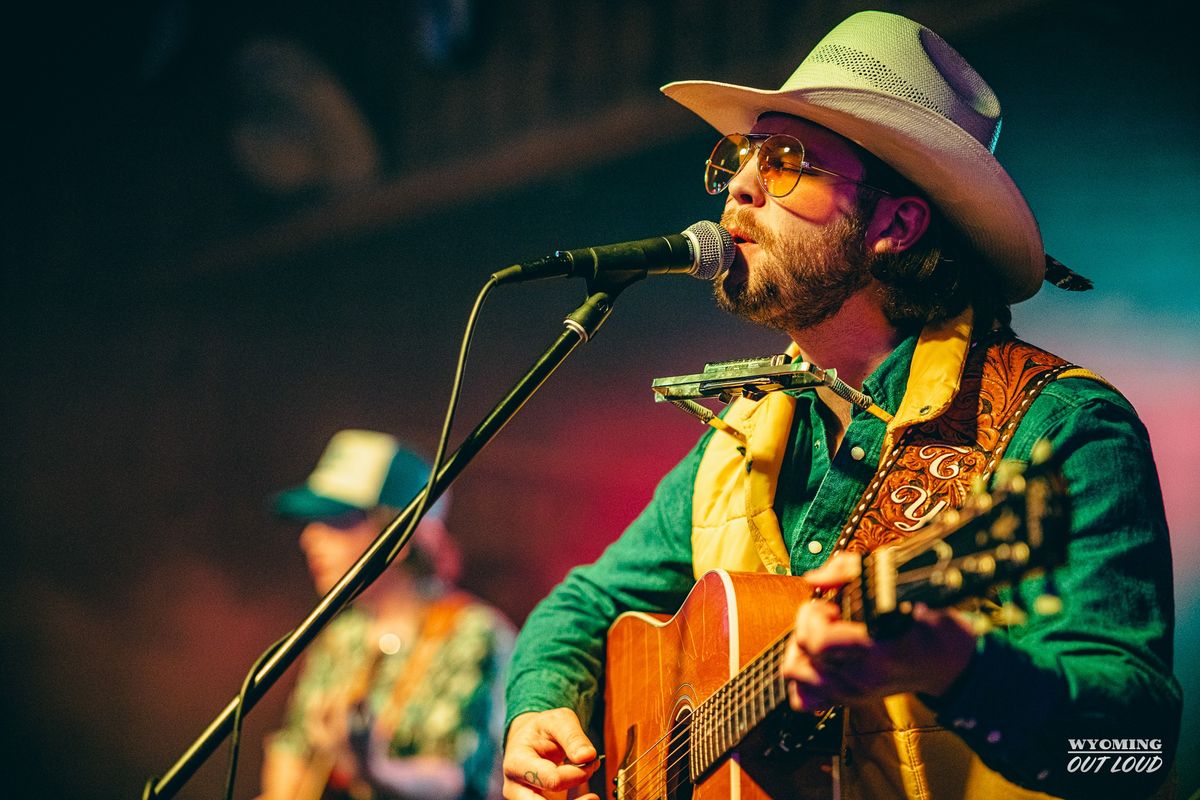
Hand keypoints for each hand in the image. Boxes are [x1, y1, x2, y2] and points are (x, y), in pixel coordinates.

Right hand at [503, 708, 601, 799]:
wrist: (527, 740)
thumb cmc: (541, 730)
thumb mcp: (557, 720)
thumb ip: (573, 737)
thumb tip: (588, 756)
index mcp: (517, 762)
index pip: (551, 779)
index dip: (576, 774)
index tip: (591, 762)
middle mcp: (516, 787)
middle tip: (593, 796)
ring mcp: (524, 799)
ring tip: (592, 798)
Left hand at [780, 552, 976, 710]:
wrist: (949, 662)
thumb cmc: (928, 622)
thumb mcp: (900, 584)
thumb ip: (850, 571)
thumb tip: (816, 578)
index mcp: (874, 650)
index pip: (819, 641)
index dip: (814, 615)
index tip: (830, 604)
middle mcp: (860, 677)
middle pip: (802, 651)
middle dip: (807, 622)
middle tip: (829, 613)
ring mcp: (853, 693)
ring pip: (796, 674)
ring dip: (801, 647)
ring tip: (822, 633)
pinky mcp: (849, 700)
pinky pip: (804, 697)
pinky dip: (804, 676)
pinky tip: (819, 658)